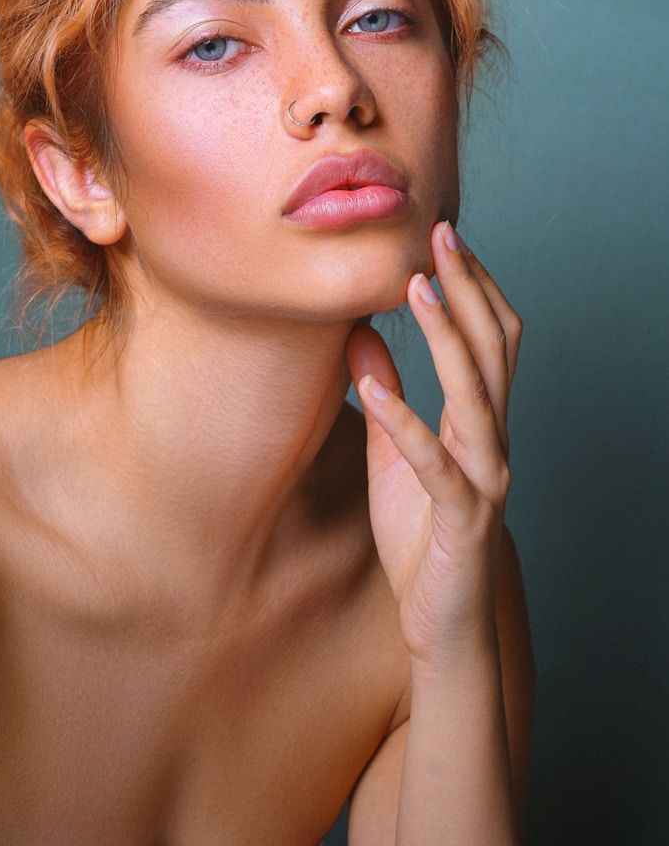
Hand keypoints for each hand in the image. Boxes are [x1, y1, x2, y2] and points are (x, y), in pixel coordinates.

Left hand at [346, 221, 521, 669]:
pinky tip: (374, 390)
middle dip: (468, 287)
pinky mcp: (461, 517)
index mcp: (478, 422)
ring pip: (476, 393)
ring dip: (446, 335)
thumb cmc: (420, 532)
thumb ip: (384, 397)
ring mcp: (483, 478)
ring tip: (415, 286)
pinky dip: (405, 423)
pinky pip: (434, 464)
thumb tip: (358, 336)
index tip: (443, 238)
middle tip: (440, 233)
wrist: (441, 618)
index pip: (490, 338)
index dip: (473, 286)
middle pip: (492, 348)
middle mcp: (493, 441)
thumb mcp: (392, 453)